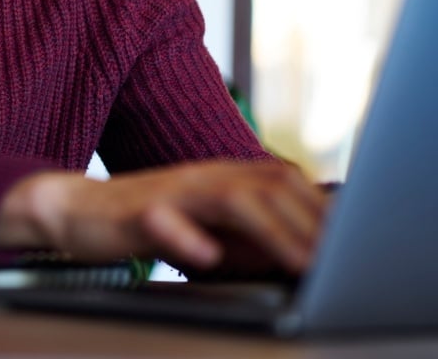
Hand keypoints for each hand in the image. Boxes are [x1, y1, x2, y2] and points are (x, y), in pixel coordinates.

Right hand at [0, 160, 328, 275]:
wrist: (78, 210)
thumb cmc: (151, 221)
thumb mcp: (211, 228)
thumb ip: (253, 234)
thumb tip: (305, 250)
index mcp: (225, 175)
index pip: (285, 181)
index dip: (322, 207)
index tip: (358, 238)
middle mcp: (204, 175)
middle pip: (267, 186)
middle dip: (309, 221)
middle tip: (341, 259)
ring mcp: (171, 190)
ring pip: (228, 200)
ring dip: (270, 230)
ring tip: (298, 261)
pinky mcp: (137, 212)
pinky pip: (163, 221)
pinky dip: (188, 238)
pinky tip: (207, 257)